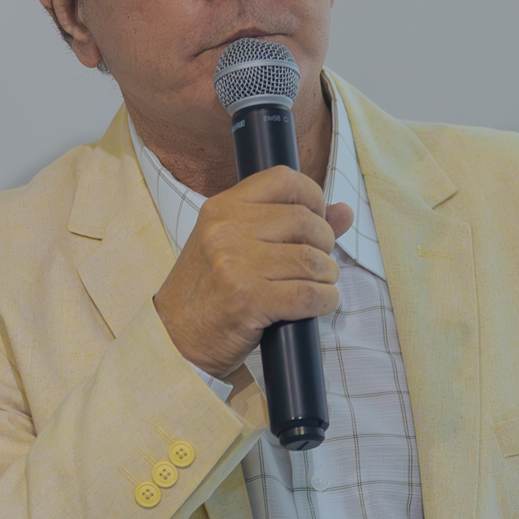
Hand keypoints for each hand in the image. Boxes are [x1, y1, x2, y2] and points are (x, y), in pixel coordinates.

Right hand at [153, 166, 352, 379]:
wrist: (174, 338)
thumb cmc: (208, 292)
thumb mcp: (234, 245)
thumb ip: (287, 223)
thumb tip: (344, 211)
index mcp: (222, 208)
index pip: (283, 179)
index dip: (313, 196)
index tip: (318, 218)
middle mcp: (227, 230)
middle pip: (306, 221)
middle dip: (325, 243)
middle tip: (317, 262)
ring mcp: (237, 265)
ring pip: (312, 260)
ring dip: (327, 276)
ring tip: (318, 285)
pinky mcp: (250, 301)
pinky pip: (309, 295)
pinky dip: (325, 301)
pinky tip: (318, 305)